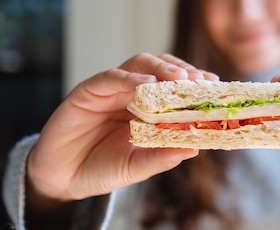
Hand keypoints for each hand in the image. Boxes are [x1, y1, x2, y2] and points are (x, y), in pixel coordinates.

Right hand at [27, 54, 218, 201]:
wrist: (64, 179)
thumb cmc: (103, 169)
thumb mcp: (137, 167)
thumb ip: (161, 157)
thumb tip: (194, 148)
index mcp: (149, 109)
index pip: (176, 86)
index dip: (195, 83)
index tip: (215, 86)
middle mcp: (132, 94)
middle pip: (161, 68)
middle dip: (182, 71)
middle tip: (199, 81)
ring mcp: (110, 91)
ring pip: (138, 65)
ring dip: (160, 69)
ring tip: (177, 79)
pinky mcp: (87, 92)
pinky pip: (108, 78)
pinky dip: (127, 79)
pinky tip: (143, 86)